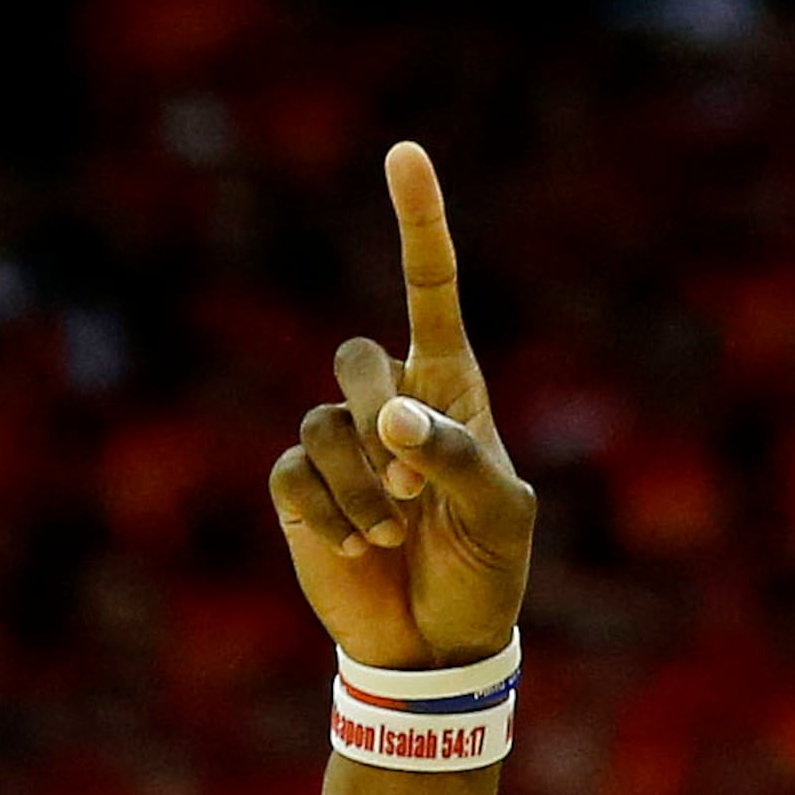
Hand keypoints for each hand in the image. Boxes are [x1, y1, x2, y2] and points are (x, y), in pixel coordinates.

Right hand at [268, 142, 535, 670]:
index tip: (405, 153)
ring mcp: (338, 443)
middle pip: (356, 358)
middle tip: (415, 491)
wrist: (438, 642)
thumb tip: (392, 419)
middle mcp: (388, 401)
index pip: (430, 289)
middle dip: (379, 419)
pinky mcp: (300, 488)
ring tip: (394, 533)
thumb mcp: (500, 517)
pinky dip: (329, 516)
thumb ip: (454, 459)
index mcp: (450, 388)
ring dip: (362, 489)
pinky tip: (358, 547)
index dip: (418, 222)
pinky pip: (294, 474)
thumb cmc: (486, 570)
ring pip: (322, 425)